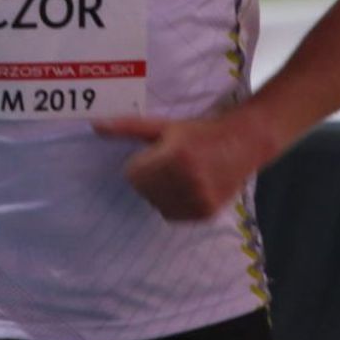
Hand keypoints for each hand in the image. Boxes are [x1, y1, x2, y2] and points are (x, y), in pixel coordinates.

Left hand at [92, 113, 270, 221]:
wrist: (243, 143)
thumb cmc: (200, 131)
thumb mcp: (164, 126)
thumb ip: (128, 127)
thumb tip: (95, 125)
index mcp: (176, 156)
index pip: (134, 174)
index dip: (143, 161)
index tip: (161, 152)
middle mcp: (188, 181)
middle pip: (144, 190)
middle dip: (151, 176)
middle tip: (173, 162)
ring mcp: (199, 200)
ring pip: (156, 205)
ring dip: (162, 191)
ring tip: (182, 173)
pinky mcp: (206, 213)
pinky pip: (172, 215)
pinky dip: (175, 203)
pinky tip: (191, 186)